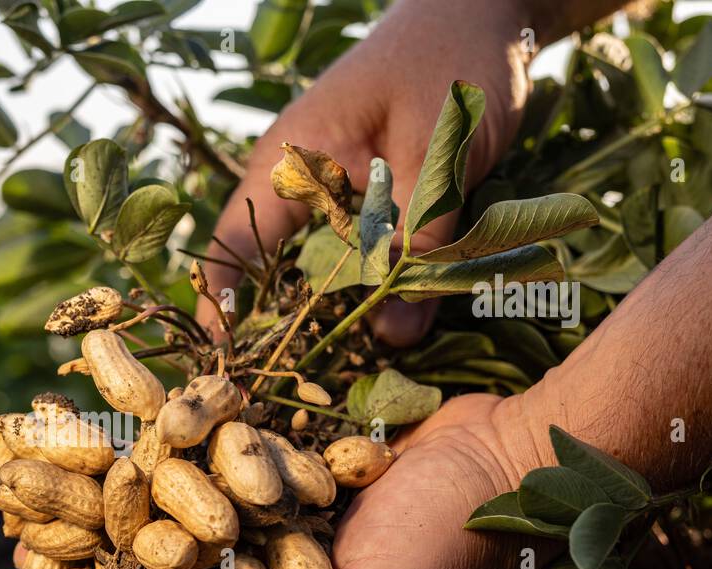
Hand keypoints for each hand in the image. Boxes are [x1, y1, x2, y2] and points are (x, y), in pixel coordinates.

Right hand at [197, 0, 532, 344]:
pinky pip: (354, 251)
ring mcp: (330, 186)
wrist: (490, 7)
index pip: (233, 242)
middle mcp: (297, 179)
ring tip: (342, 365)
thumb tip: (391, 339)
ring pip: (317, 266)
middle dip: (283, 327)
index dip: (221, 306)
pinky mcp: (366, 194)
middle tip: (292, 387)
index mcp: (290, 161)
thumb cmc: (453, 60)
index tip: (223, 363)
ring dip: (331, 312)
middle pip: (271, 268)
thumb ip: (419, 247)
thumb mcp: (438, 159)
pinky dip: (368, 285)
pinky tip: (386, 320)